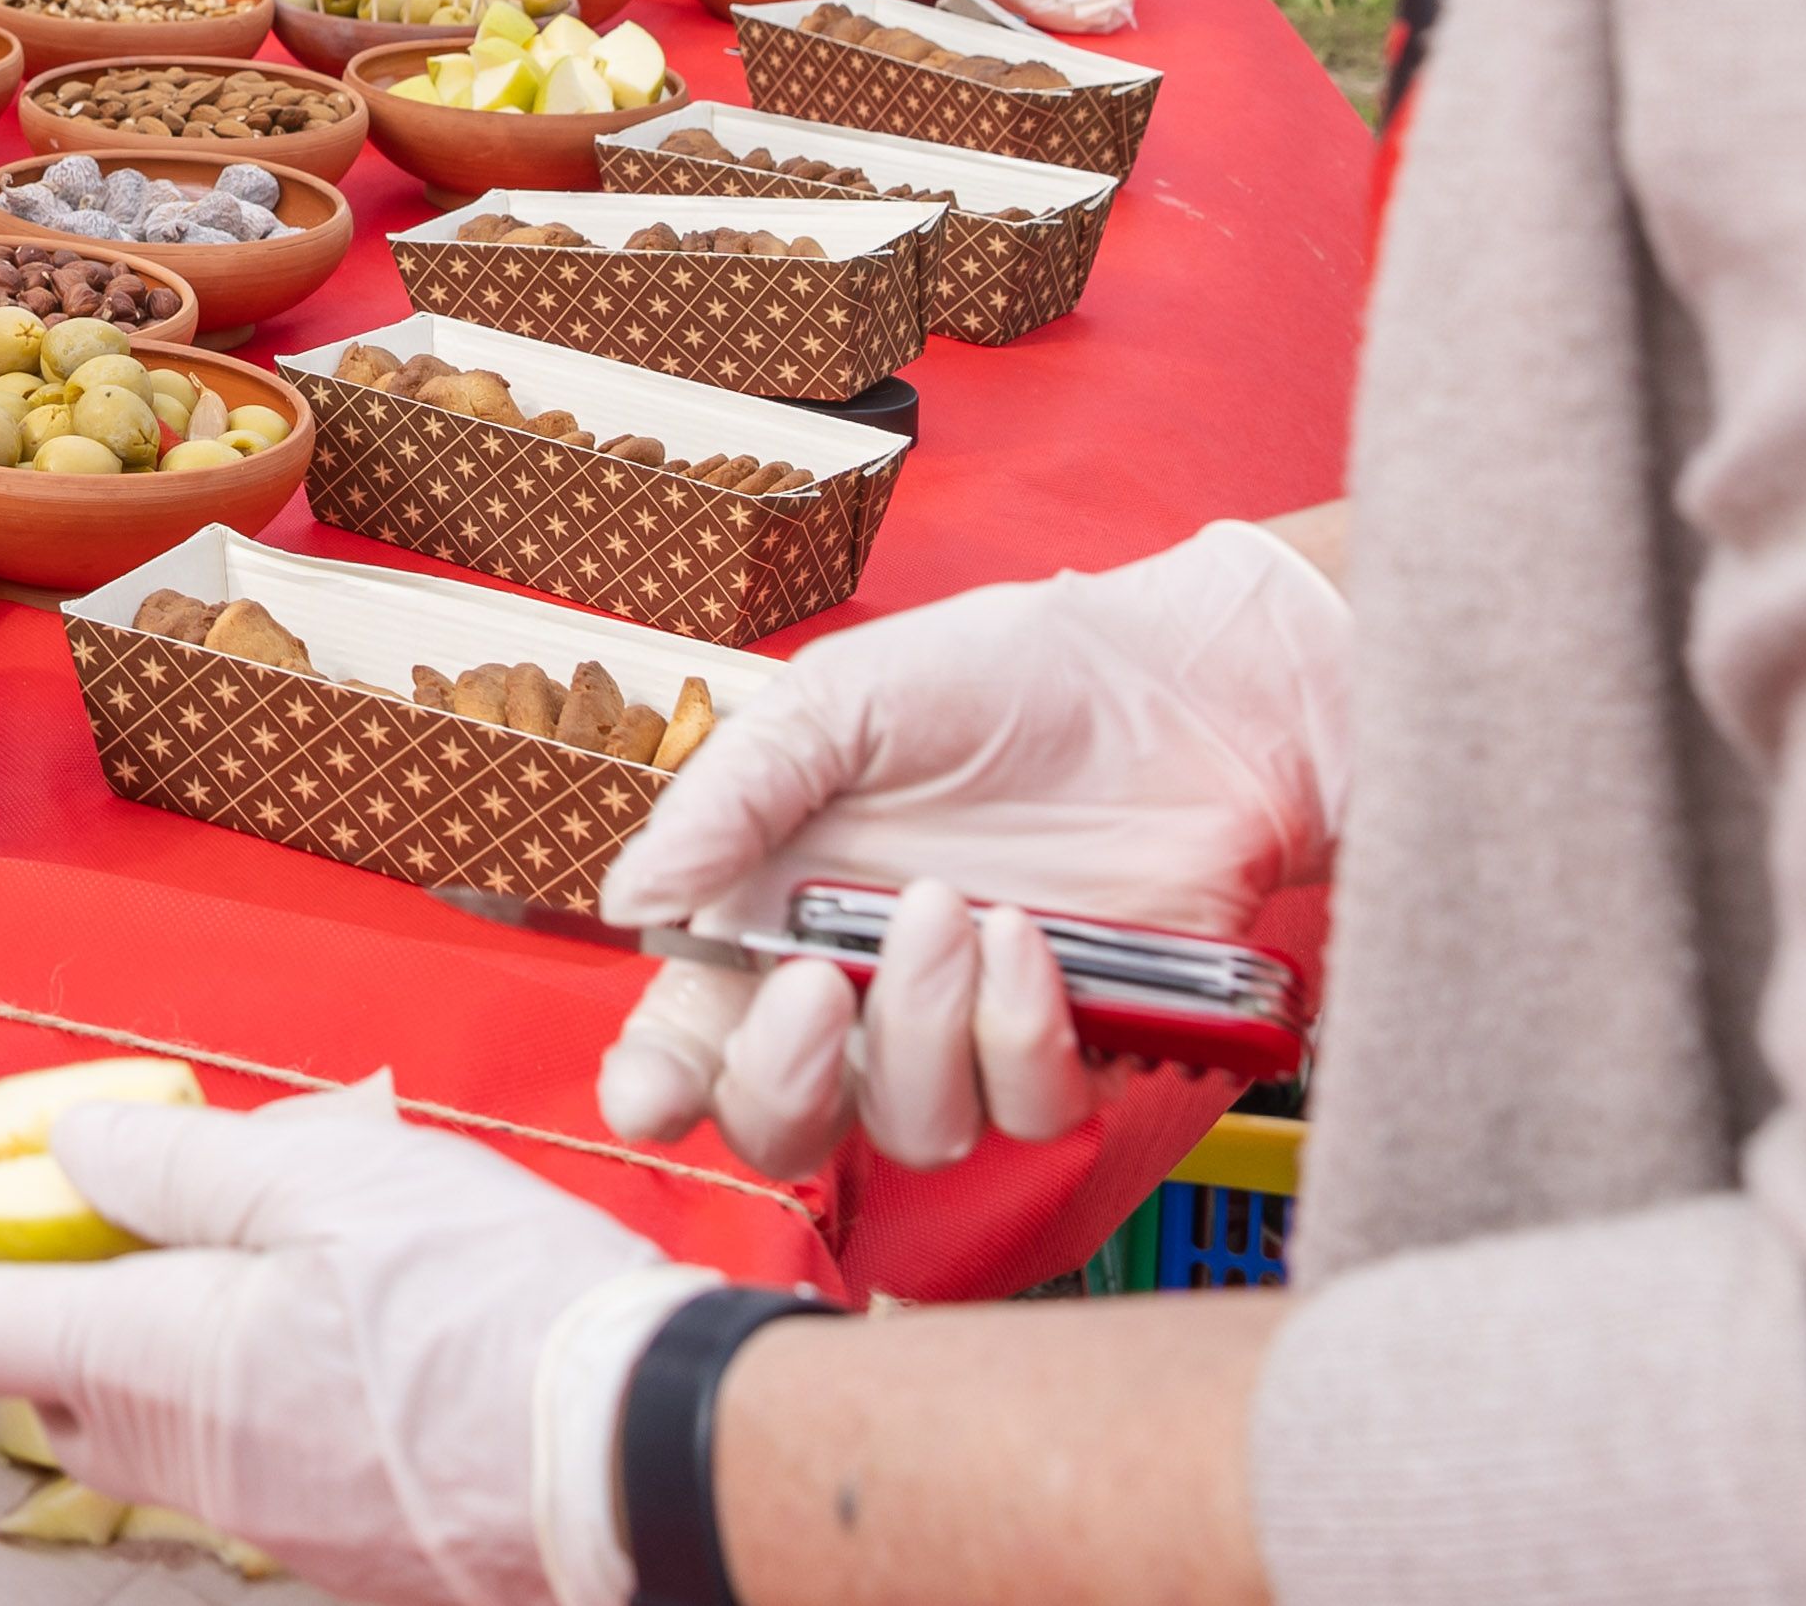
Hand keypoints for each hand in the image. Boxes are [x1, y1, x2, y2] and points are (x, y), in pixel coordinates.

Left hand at [0, 1081, 713, 1605]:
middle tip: (39, 1232)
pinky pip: (230, 1464)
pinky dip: (212, 1394)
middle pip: (51, 1395)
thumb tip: (69, 1146)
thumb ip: (177, 1162)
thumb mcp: (324, 1175)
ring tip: (174, 1264)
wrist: (640, 1453)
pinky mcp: (339, 1540)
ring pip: (144, 1434)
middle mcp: (191, 1460)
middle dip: (22, 1316)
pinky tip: (281, 1334)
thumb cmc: (490, 1301)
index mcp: (159, 1360)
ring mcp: (265, 1515)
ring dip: (123, 1353)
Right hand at [598, 519, 1345, 1175]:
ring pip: (914, 1129)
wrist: (1175, 685)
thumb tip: (630, 900)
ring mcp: (963, 1031)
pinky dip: (1022, 1033)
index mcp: (771, 915)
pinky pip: (1028, 1111)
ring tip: (954, 908)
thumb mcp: (840, 701)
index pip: (688, 1041)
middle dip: (782, 1082)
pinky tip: (1032, 939)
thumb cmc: (999, 676)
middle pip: (783, 1125)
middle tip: (816, 989)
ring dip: (924, 1030)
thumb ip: (728, 798)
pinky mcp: (1069, 1049)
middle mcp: (857, 993)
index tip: (649, 1093)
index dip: (654, 1089)